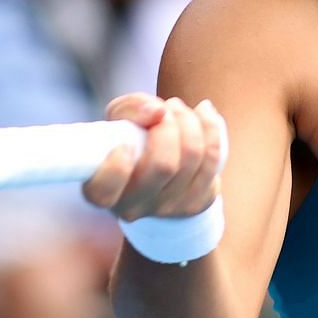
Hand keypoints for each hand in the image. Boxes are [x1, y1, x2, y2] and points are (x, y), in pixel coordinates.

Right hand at [84, 93, 225, 222]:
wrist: (160, 168)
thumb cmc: (131, 138)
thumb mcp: (119, 119)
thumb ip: (130, 109)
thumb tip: (158, 112)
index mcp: (104, 192)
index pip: (104, 192)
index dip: (116, 168)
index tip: (124, 144)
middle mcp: (134, 207)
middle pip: (163, 165)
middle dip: (168, 126)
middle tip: (163, 110)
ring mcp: (168, 208)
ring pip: (192, 157)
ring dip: (189, 121)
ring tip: (177, 108)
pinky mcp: (196, 203)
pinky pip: (213, 158)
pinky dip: (210, 127)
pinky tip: (203, 113)